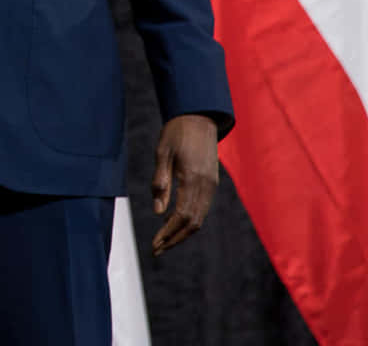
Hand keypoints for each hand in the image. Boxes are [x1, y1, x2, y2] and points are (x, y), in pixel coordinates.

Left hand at [150, 113, 219, 254]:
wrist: (199, 117)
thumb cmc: (176, 132)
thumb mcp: (162, 152)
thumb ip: (160, 181)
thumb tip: (158, 212)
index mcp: (191, 178)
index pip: (181, 215)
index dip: (168, 233)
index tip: (155, 244)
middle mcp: (206, 185)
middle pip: (193, 223)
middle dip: (174, 239)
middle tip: (157, 250)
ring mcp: (212, 185)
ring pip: (200, 219)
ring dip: (182, 234)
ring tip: (165, 242)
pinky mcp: (212, 183)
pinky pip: (203, 209)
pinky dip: (190, 222)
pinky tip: (176, 225)